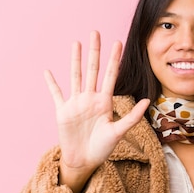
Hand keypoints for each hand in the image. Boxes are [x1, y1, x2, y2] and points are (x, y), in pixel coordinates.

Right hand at [44, 31, 149, 192]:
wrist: (84, 160)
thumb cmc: (102, 148)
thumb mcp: (119, 132)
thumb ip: (132, 117)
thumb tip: (146, 101)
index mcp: (104, 102)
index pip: (110, 75)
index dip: (114, 59)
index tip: (118, 43)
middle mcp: (90, 98)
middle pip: (92, 69)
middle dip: (95, 51)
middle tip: (96, 32)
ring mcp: (76, 103)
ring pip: (76, 76)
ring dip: (75, 60)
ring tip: (76, 43)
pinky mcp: (62, 111)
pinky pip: (56, 94)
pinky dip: (51, 83)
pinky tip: (47, 71)